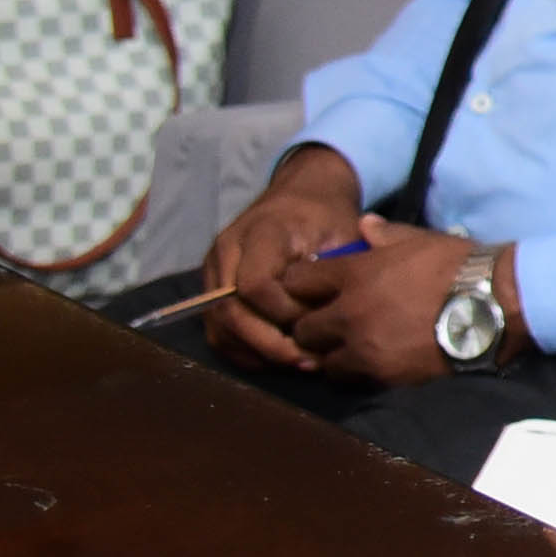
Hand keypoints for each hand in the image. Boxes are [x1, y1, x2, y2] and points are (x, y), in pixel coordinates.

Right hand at [199, 145, 367, 369]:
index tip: (318, 321)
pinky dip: (245, 351)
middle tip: (306, 361)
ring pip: (218, 327)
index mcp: (260, 232)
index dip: (283, 313)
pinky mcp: (212, 288)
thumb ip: (339, 269)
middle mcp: (226, 251)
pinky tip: (278, 358)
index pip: (254, 286)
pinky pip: (218, 330)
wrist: (302, 194)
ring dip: (256, 353)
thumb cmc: (327, 215)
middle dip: (268, 344)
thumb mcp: (343, 231)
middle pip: (229, 312)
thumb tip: (336, 315)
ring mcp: (213, 271)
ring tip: (297, 363)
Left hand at [274, 216, 515, 384]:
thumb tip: (364, 224)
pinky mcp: (383, 374)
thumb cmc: (457, 265)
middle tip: (326, 326)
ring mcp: (363, 346)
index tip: (311, 290)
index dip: (300, 286)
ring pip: (321, 360)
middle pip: (302, 328)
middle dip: (310, 327)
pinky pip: (351, 379)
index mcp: (354, 274)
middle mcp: (348, 312)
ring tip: (346, 350)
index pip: (297, 282)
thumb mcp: (420, 239)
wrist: (493, 304)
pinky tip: (369, 364)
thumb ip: (385, 234)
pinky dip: (355, 373)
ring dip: (330, 355)